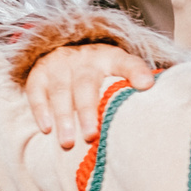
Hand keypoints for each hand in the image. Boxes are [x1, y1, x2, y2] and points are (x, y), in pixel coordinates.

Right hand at [27, 42, 153, 148]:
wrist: (66, 47)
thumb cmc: (101, 70)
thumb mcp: (121, 70)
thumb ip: (137, 82)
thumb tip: (154, 97)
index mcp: (110, 58)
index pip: (126, 62)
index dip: (136, 72)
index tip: (146, 85)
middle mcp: (84, 59)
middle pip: (86, 84)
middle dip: (87, 111)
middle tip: (91, 136)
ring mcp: (59, 65)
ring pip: (60, 91)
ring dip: (63, 118)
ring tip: (68, 143)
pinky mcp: (39, 73)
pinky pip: (36, 91)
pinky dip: (40, 110)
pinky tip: (46, 128)